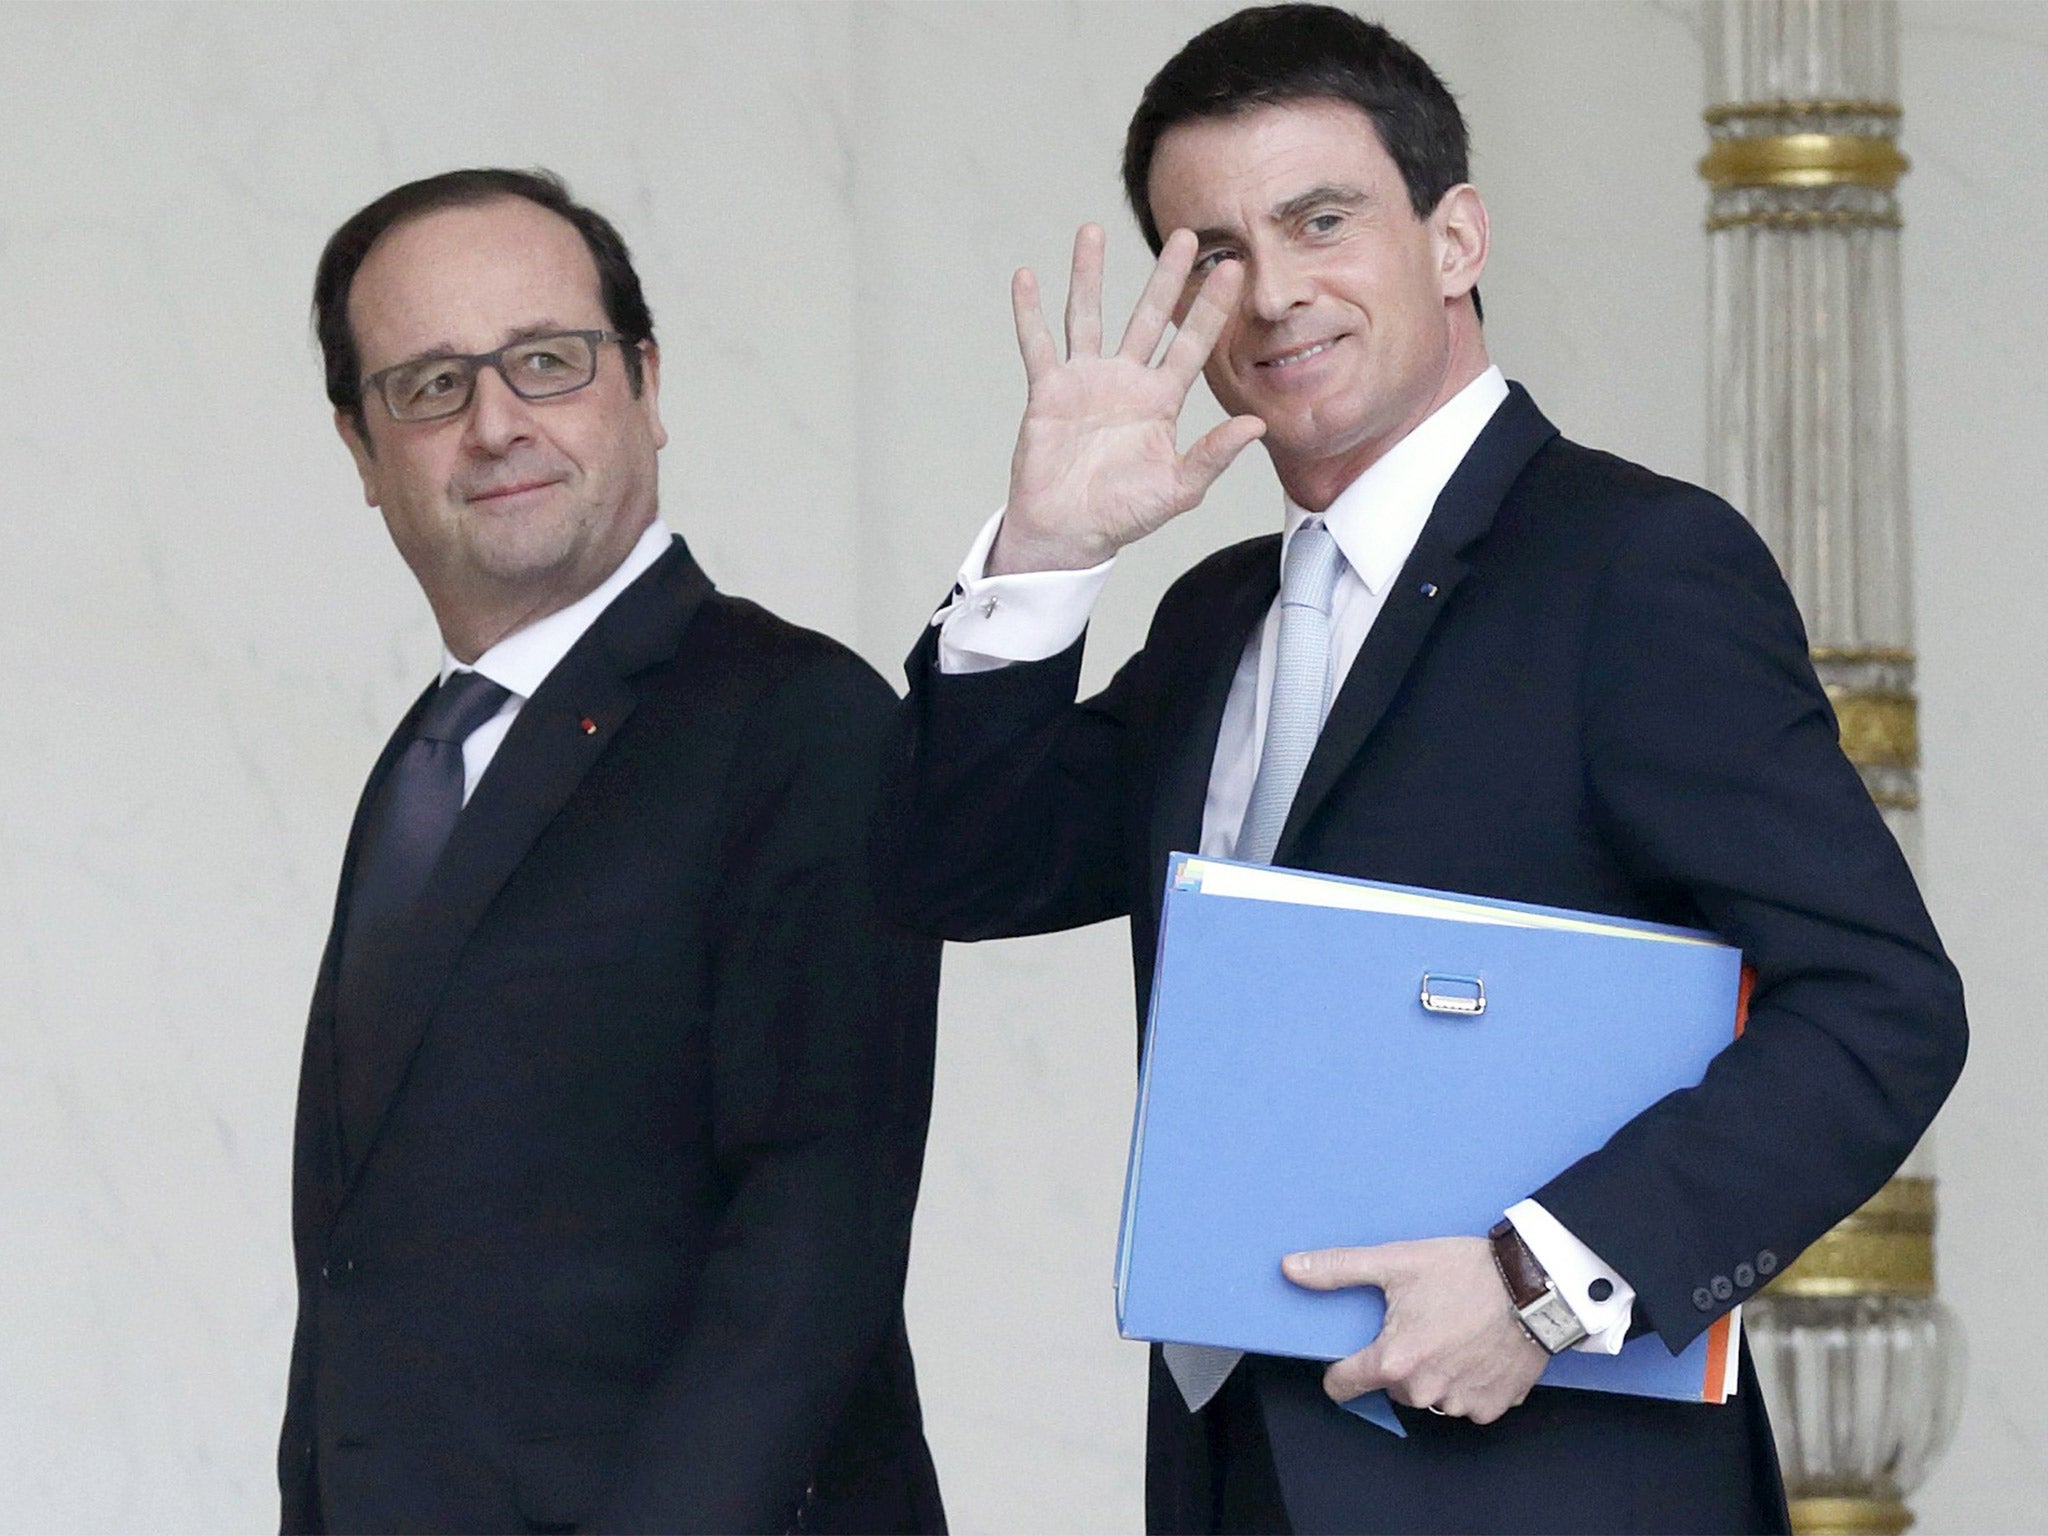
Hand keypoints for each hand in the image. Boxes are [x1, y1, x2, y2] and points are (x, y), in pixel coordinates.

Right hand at [991, 224, 1265, 574]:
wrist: (1068, 532)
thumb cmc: (1123, 515)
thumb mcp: (1177, 489)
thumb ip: (1213, 456)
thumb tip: (1255, 426)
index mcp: (1161, 400)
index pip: (1191, 344)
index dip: (1211, 308)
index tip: (1232, 268)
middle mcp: (1126, 381)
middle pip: (1148, 316)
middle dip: (1165, 276)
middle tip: (1185, 233)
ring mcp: (1085, 381)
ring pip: (1089, 316)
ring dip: (1089, 275)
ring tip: (1091, 232)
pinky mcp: (1048, 391)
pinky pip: (1037, 344)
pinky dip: (1029, 312)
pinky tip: (1026, 278)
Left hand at [1283, 1237, 1547, 1424]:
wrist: (1534, 1283)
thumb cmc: (1465, 1271)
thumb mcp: (1395, 1262)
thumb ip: (1338, 1269)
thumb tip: (1290, 1268)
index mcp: (1394, 1361)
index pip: (1344, 1386)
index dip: (1340, 1371)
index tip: (1347, 1360)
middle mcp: (1425, 1391)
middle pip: (1392, 1386)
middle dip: (1399, 1361)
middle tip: (1420, 1324)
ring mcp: (1461, 1403)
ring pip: (1430, 1395)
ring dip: (1435, 1372)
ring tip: (1453, 1332)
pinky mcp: (1493, 1406)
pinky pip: (1467, 1401)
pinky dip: (1468, 1380)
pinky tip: (1477, 1349)